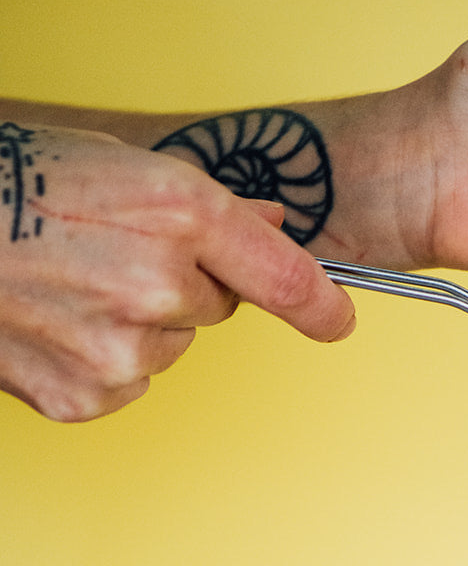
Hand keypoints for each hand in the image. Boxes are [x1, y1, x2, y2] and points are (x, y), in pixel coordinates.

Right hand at [0, 125, 353, 420]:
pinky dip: (98, 361)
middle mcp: (159, 287)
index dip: (320, 303)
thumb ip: (208, 206)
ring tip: (72, 287)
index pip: (284, 276)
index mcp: (179, 216)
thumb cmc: (18, 187)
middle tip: (112, 257)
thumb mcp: (124, 168)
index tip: (338, 319)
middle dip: (181, 288)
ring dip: (136, 326)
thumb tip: (274, 223)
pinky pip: (126, 384)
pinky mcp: (90, 397)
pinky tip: (57, 324)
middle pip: (216, 310)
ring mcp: (123, 351)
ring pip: (168, 350)